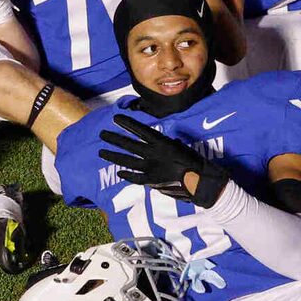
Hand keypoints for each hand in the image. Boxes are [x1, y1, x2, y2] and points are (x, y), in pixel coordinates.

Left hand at [99, 116, 224, 201]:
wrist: (199, 181)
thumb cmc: (194, 162)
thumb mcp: (181, 147)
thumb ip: (170, 144)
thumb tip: (168, 141)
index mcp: (161, 142)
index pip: (140, 130)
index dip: (127, 124)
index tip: (115, 118)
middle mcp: (152, 154)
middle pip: (128, 145)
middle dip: (114, 139)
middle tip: (102, 134)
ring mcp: (150, 168)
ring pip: (127, 161)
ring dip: (113, 156)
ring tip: (101, 152)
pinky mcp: (151, 181)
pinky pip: (135, 177)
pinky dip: (127, 175)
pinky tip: (119, 173)